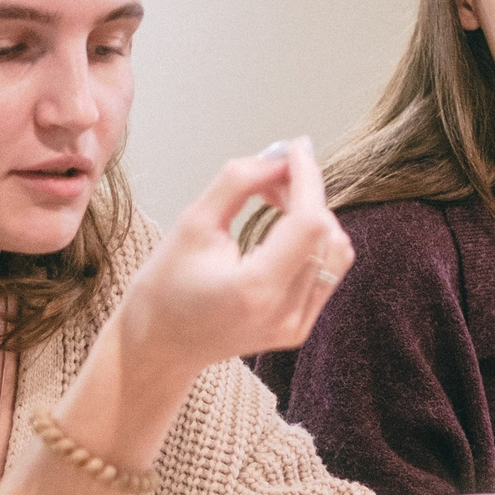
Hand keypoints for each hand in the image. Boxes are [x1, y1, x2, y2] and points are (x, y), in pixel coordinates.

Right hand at [117, 137, 352, 379]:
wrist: (160, 345)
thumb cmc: (165, 287)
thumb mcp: (193, 222)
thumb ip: (239, 181)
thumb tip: (279, 156)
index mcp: (255, 290)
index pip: (309, 222)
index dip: (307, 177)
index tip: (294, 149)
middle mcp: (285, 313)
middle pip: (324, 232)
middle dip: (304, 192)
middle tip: (270, 174)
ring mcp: (297, 325)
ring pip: (334, 249)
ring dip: (311, 213)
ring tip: (274, 200)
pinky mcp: (301, 327)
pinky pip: (328, 271)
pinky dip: (312, 240)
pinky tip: (282, 228)